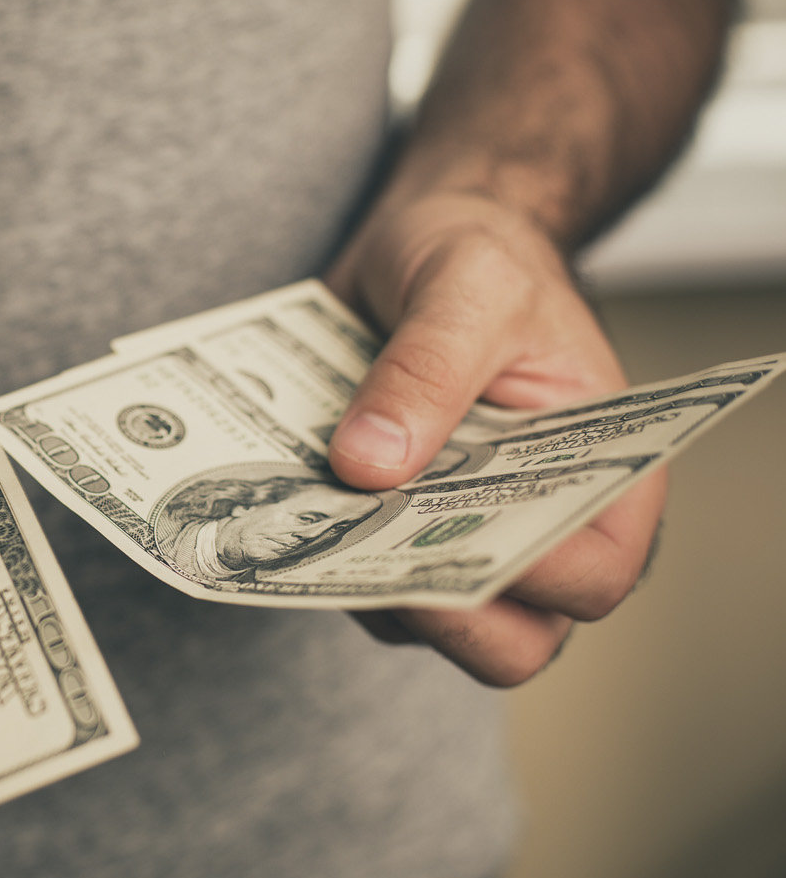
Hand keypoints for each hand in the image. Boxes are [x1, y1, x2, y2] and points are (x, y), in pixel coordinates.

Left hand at [324, 192, 665, 685]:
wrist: (419, 240)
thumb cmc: (480, 256)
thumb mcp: (466, 285)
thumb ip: (427, 370)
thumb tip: (369, 465)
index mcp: (603, 475)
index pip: (590, 575)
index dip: (529, 579)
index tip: (446, 536)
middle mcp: (533, 526)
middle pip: (504, 638)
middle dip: (428, 606)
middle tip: (353, 544)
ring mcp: (450, 538)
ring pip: (410, 617)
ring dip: (351, 576)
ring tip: (297, 510)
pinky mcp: (379, 532)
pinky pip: (345, 575)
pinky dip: (310, 548)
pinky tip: (275, 493)